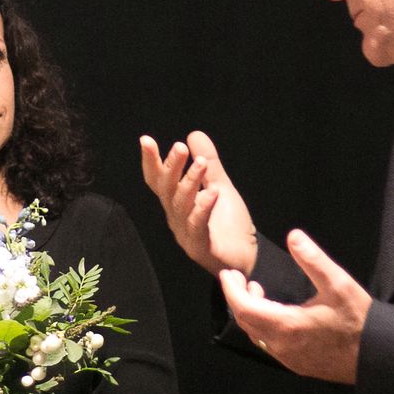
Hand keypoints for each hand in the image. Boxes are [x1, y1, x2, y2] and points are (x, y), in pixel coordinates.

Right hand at [140, 131, 257, 275]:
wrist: (247, 259)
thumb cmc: (229, 226)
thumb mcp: (219, 187)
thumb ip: (209, 164)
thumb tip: (193, 134)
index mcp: (177, 203)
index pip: (159, 180)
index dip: (151, 161)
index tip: (145, 140)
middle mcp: (176, 217)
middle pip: (167, 190)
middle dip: (171, 167)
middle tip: (179, 147)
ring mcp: (186, 233)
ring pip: (181, 205)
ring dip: (190, 182)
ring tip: (201, 163)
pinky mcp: (201, 247)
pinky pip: (198, 226)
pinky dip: (203, 208)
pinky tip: (212, 193)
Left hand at [218, 229, 371, 383]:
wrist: (376, 356)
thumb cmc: (358, 319)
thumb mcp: (338, 283)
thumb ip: (313, 259)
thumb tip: (293, 236)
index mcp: (286, 325)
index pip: (243, 307)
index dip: (231, 290)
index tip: (228, 274)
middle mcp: (280, 346)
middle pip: (245, 322)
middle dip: (237, 298)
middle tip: (238, 279)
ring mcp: (288, 359)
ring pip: (256, 335)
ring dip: (250, 313)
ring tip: (257, 292)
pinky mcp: (296, 365)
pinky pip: (268, 344)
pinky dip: (262, 326)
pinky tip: (276, 314)